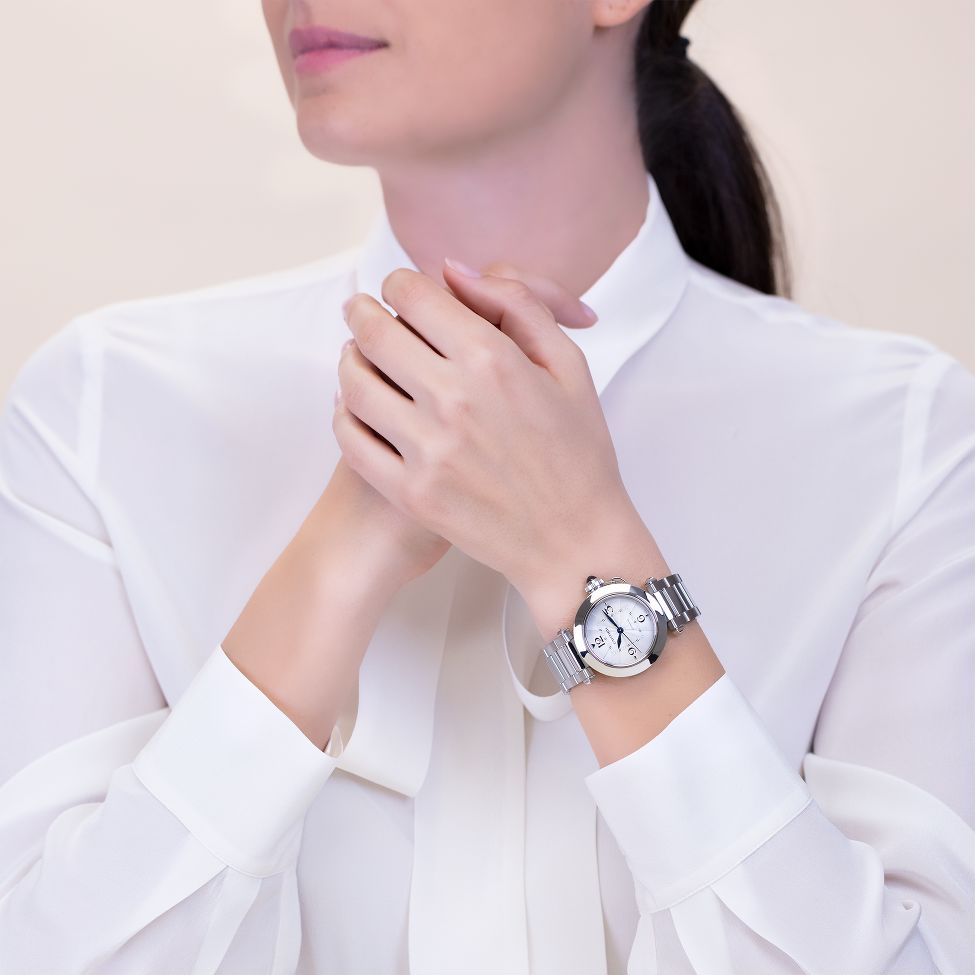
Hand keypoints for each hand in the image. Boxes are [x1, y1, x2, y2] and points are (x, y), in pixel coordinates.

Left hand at [333, 258, 635, 600]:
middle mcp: (453, 400)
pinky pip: (352, 439)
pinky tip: (355, 406)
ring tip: (357, 356)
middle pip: (373, 332)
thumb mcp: (568, 365)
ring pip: (353, 382)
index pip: (413, 295)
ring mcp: (427, 450)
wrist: (575, 542)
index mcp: (492, 359)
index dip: (400, 284)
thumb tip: (455, 272)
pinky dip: (343, 414)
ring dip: (348, 360)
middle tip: (361, 311)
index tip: (400, 291)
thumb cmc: (578, 453)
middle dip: (362, 312)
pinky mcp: (411, 493)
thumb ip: (518, 306)